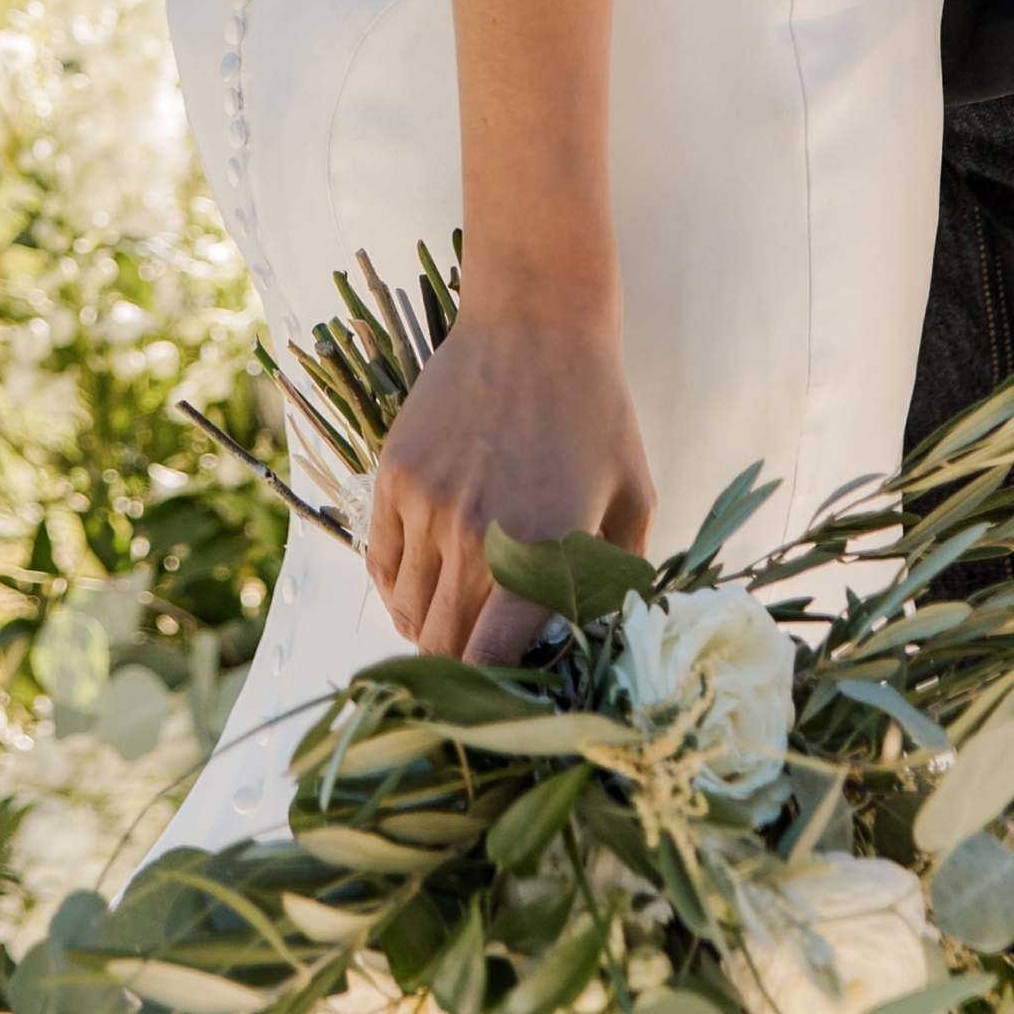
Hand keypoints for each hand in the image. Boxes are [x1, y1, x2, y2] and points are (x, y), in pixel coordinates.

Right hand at [363, 302, 651, 667]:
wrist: (535, 323)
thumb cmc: (596, 413)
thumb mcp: (634, 497)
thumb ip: (616, 577)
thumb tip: (592, 640)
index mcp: (540, 549)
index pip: (489, 658)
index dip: (492, 688)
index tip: (506, 690)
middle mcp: (474, 535)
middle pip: (442, 643)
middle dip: (460, 665)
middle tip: (481, 661)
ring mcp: (425, 506)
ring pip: (407, 607)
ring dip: (426, 628)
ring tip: (450, 624)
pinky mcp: (394, 479)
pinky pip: (380, 562)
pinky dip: (396, 589)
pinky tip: (420, 589)